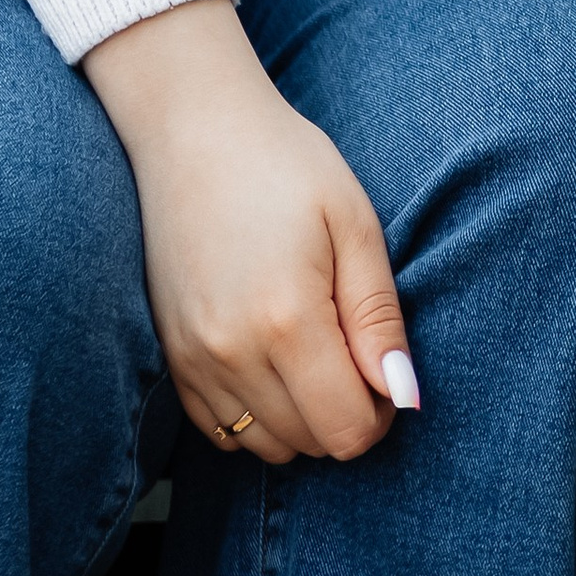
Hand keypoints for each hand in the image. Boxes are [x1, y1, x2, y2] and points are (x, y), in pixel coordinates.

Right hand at [83, 0, 415, 462]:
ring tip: (310, 347)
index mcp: (287, 322)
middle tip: (349, 343)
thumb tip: (405, 397)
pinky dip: (255, 414)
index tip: (380, 362)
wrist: (193, 129)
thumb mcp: (354, 222)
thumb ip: (378, 319)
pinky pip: (221, 430)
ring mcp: (193, 361)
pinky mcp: (170, 357)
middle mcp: (232, 354)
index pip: (347, 432)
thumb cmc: (285, 164)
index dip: (380, 411)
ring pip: (265, 445)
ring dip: (301, 418)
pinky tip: (270, 359)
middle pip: (309, 444)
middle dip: (344, 412)